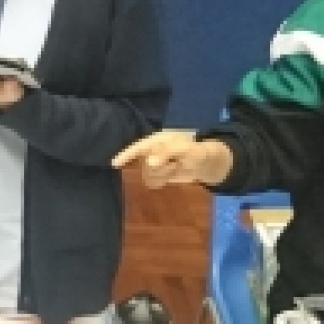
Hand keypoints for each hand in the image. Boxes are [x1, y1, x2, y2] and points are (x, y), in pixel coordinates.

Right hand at [112, 130, 233, 187]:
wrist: (209, 163)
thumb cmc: (198, 152)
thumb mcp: (187, 150)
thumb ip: (168, 153)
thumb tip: (149, 161)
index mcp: (158, 140)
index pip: (138, 148)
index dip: (126, 155)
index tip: (114, 164)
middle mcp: (154, 151)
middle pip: (144, 164)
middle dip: (159, 168)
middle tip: (174, 164)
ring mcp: (156, 164)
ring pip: (148, 175)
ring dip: (162, 175)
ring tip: (176, 168)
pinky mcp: (160, 175)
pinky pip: (153, 183)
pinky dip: (162, 181)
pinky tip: (172, 176)